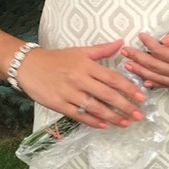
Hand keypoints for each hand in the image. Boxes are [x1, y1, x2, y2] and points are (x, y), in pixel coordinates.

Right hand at [17, 39, 146, 127]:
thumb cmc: (56, 59)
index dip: (128, 88)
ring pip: (95, 108)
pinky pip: (79, 115)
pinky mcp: (59, 104)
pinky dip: (93, 121)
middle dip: (125, 106)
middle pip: (107, 95)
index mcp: (86, 65)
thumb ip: (101, 50)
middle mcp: (79, 79)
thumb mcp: (79, 51)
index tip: (141, 97)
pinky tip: (104, 125)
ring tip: (125, 122)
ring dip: (112, 117)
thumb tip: (122, 43)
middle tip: (138, 115)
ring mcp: (69, 93)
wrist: (28, 66)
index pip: (112, 78)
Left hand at [120, 27, 168, 89]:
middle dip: (138, 59)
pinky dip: (157, 83)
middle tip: (124, 53)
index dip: (148, 44)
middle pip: (155, 67)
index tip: (139, 35)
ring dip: (143, 72)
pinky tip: (147, 81)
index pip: (160, 52)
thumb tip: (164, 41)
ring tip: (128, 67)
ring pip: (160, 79)